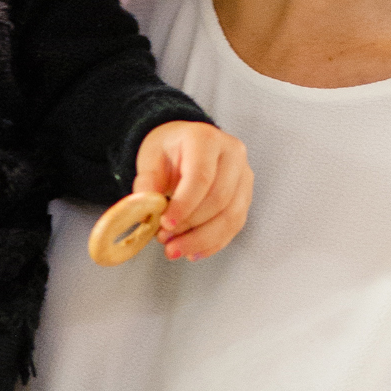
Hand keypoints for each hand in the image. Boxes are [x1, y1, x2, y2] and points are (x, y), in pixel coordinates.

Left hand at [134, 121, 251, 260]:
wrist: (185, 144)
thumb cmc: (169, 150)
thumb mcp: (150, 158)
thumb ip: (146, 183)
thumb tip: (145, 210)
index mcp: (205, 139)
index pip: (201, 176)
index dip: (185, 205)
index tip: (166, 224)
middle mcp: (232, 154)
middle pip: (219, 199)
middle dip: (191, 226)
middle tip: (165, 239)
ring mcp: (243, 175)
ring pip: (231, 216)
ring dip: (202, 239)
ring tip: (176, 249)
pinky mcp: (245, 195)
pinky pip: (235, 225)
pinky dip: (213, 243)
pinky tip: (193, 251)